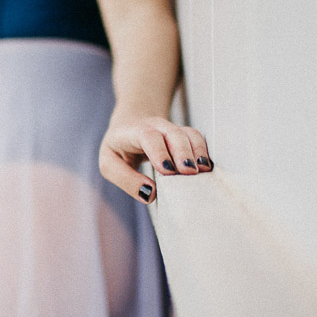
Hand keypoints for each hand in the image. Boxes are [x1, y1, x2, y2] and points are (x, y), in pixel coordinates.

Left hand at [98, 114, 212, 203]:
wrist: (130, 122)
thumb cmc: (119, 147)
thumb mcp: (110, 164)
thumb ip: (126, 179)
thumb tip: (150, 194)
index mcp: (132, 132)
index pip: (148, 136)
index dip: (159, 152)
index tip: (168, 171)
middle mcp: (155, 126)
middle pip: (172, 133)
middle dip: (182, 152)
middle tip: (189, 173)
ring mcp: (171, 129)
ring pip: (187, 134)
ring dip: (196, 152)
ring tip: (203, 171)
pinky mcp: (183, 135)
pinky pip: (196, 137)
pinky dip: (203, 151)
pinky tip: (207, 166)